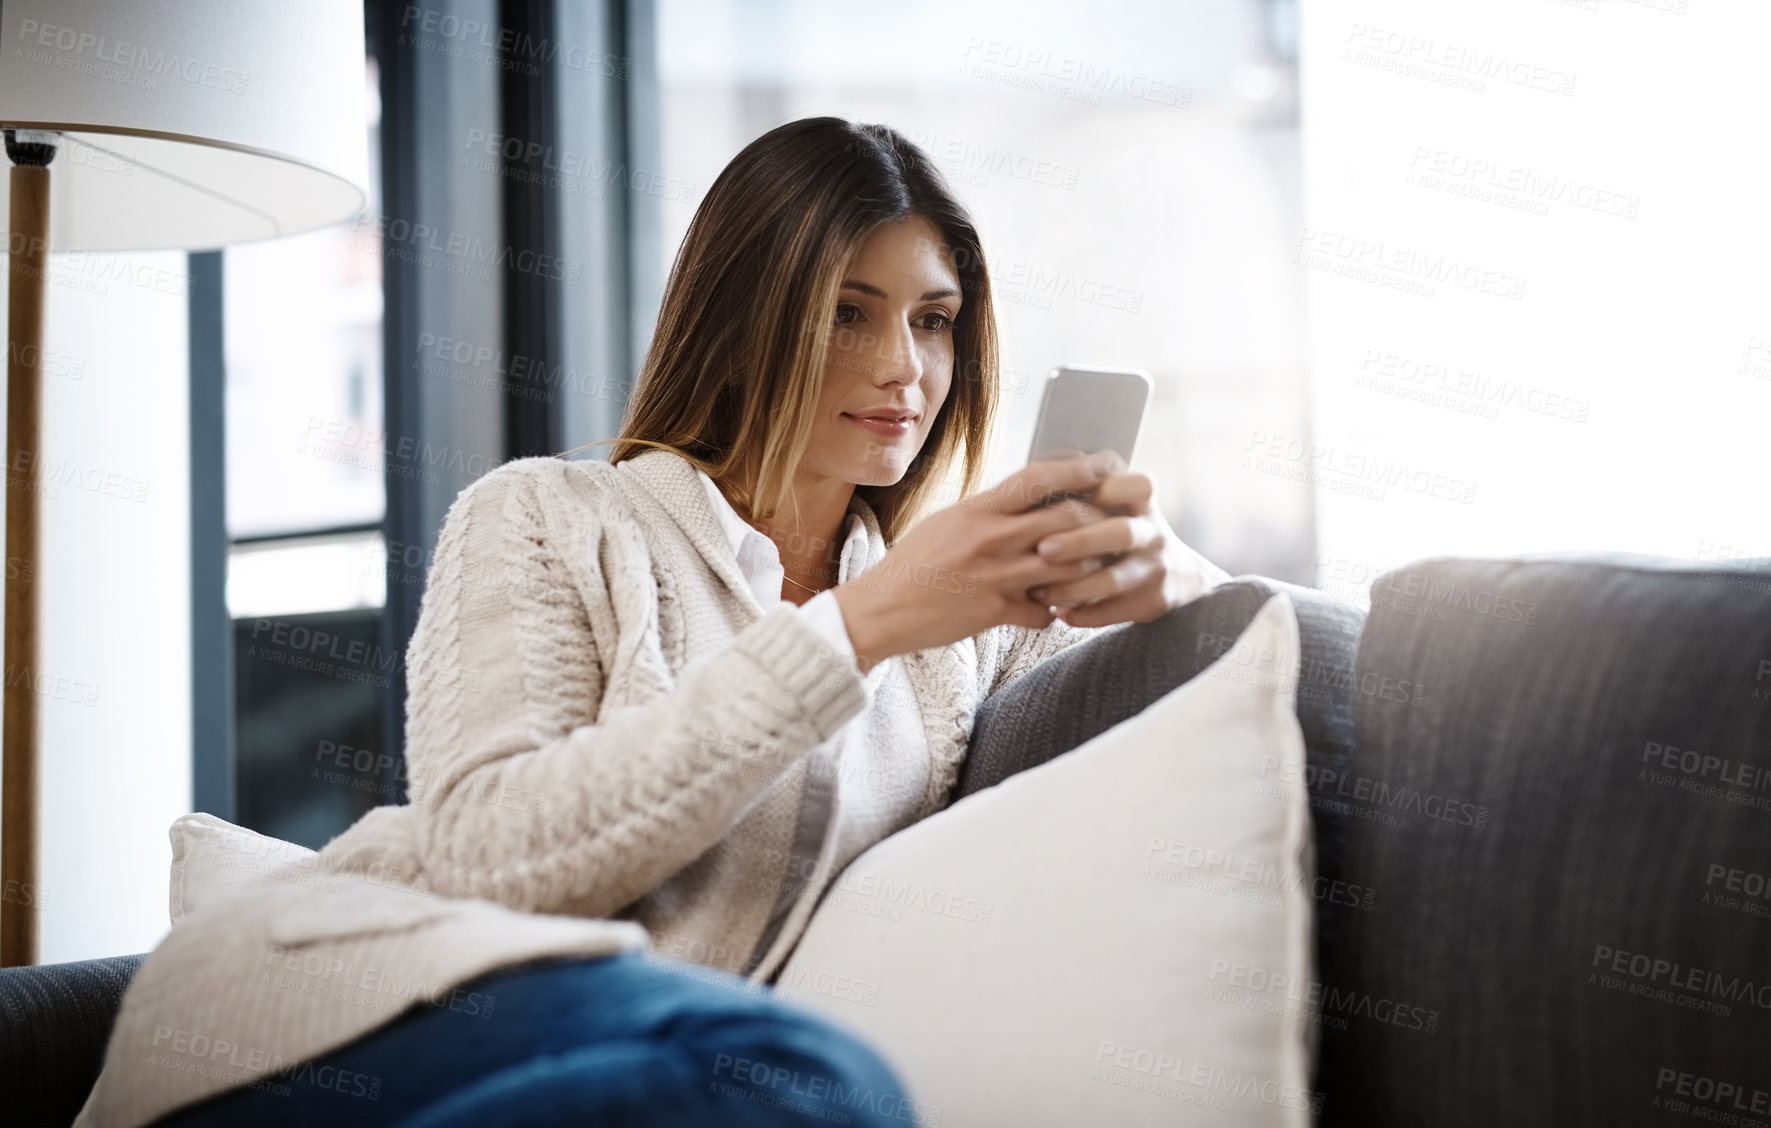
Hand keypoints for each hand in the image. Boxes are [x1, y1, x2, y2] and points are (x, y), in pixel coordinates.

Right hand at [832, 453, 1126, 669]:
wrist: (881, 609)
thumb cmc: (914, 563)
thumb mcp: (949, 522)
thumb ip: (990, 511)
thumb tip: (1027, 498)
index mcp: (978, 510)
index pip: (1038, 478)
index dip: (1078, 469)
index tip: (1104, 464)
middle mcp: (991, 540)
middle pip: (1066, 521)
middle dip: (1098, 521)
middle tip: (1118, 521)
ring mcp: (996, 577)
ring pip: (1067, 567)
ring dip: (1088, 568)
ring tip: (1099, 566)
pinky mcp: (996, 613)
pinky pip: (1046, 613)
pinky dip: (1057, 611)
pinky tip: (1058, 609)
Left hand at [1022, 450, 1231, 626]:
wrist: (1179, 575)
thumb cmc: (1127, 530)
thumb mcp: (1122, 502)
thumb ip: (1092, 485)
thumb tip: (1054, 463)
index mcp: (1142, 502)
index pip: (1134, 485)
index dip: (1104, 488)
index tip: (1065, 495)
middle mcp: (1152, 532)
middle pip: (1121, 533)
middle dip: (1080, 541)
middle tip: (1042, 549)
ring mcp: (1155, 568)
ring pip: (1114, 580)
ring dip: (1072, 587)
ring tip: (1038, 592)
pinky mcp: (1153, 601)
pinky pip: (1114, 612)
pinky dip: (1083, 614)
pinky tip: (1059, 613)